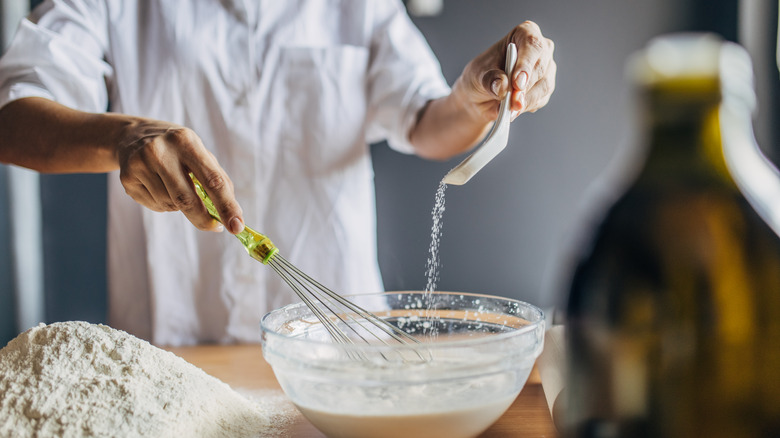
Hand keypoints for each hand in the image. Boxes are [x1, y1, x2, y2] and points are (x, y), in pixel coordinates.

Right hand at [116, 119, 244, 233]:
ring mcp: (140, 164)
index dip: (227, 206)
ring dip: (180, 207)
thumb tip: (232, 214)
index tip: (237, 226)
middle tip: (214, 227)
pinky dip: (164, 205)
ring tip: (175, 187)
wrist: (132, 135)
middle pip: (187, 199)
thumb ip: (218, 179)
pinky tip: (159, 187)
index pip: (212, 180)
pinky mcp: (126, 178)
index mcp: (186, 141)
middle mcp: (160, 151)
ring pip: (170, 205)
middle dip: (203, 219)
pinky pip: (155, 206)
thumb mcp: (199, 152)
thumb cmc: (177, 148)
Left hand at [453, 21, 555, 122]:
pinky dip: (525, 107)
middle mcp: (539, 49)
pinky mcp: (544, 88)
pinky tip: (512, 110)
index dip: (526, 63)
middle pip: (541, 66)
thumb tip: (502, 86)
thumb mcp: (478, 75)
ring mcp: (545, 69)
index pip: (532, 44)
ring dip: (525, 101)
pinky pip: (540, 99)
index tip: (517, 82)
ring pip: (544, 85)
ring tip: (509, 110)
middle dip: (525, 88)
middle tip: (512, 102)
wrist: (480, 95)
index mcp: (523, 34)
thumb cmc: (481, 76)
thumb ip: (490, 79)